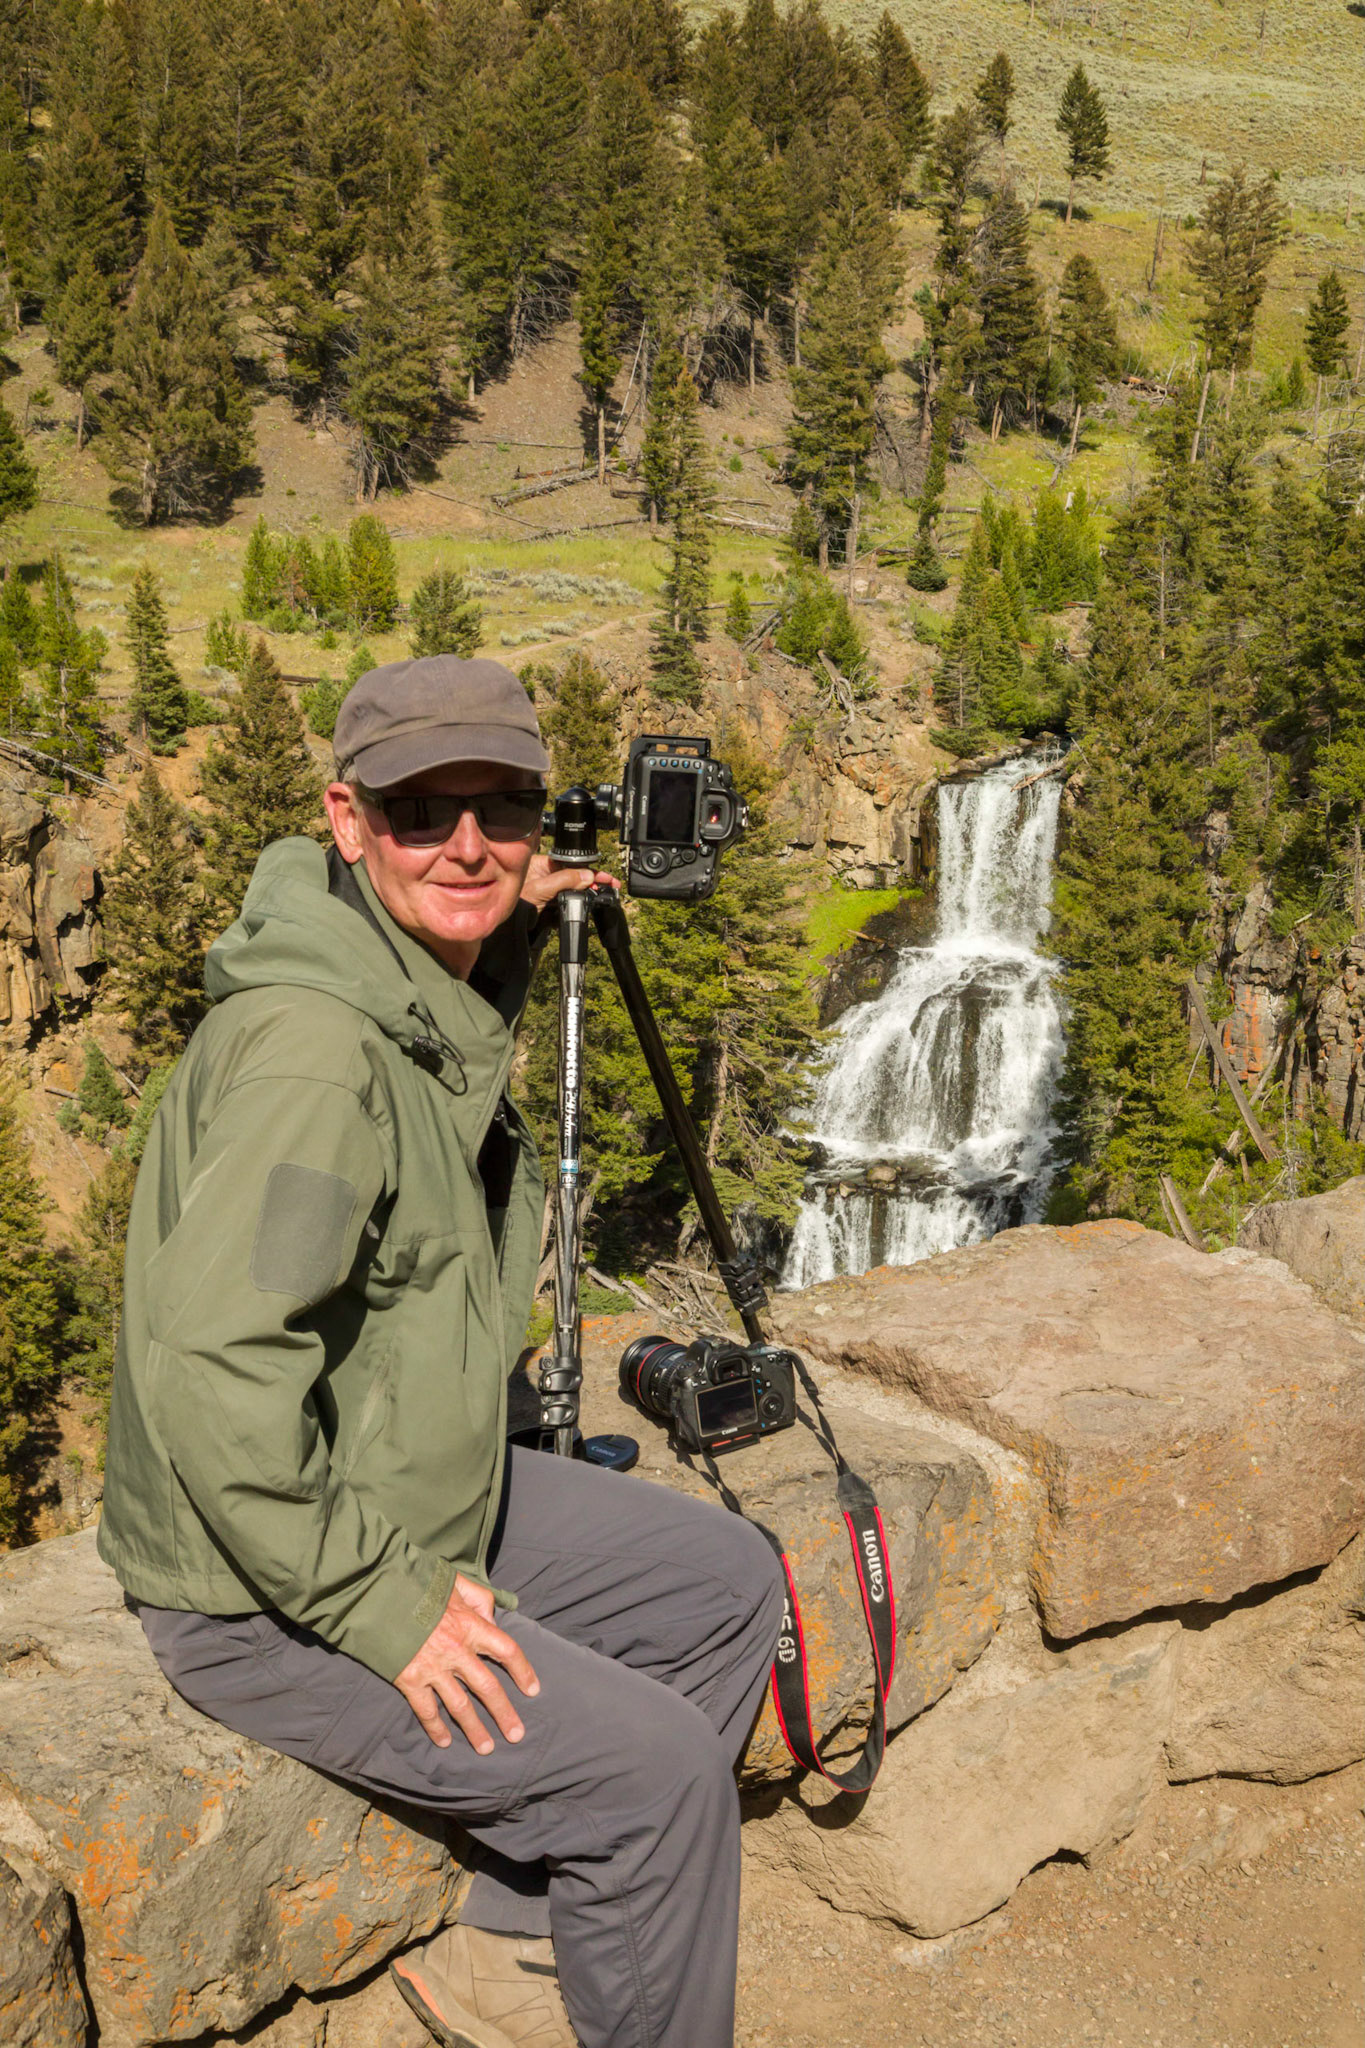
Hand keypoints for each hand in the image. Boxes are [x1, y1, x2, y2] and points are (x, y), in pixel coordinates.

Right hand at [394, 1574, 539, 1752]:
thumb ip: (480, 1601)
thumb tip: (493, 1621)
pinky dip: (436, 1729)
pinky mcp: (409, 1680)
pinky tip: (444, 1742)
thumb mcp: (456, 1582)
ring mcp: (432, 1668)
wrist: (378, 1593)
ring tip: (487, 1748)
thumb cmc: (419, 1583)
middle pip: (488, 1687)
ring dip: (474, 1729)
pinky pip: (426, 1711)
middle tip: (516, 1734)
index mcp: (470, 1625)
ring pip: (460, 1706)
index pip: (507, 1651)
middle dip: (504, 1713)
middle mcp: (456, 1650)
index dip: (523, 1672)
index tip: (533, 1690)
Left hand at [520, 852, 619, 913]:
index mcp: (544, 865)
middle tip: (611, 887)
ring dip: (588, 894)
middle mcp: (548, 876)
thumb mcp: (540, 888)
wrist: (508, 927)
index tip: (605, 877)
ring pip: (574, 891)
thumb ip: (565, 880)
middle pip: (576, 877)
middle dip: (593, 882)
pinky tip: (585, 907)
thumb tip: (587, 876)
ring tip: (601, 896)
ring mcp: (550, 891)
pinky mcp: (551, 905)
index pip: (573, 864)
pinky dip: (577, 906)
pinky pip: (568, 904)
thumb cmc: (515, 902)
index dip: (590, 870)